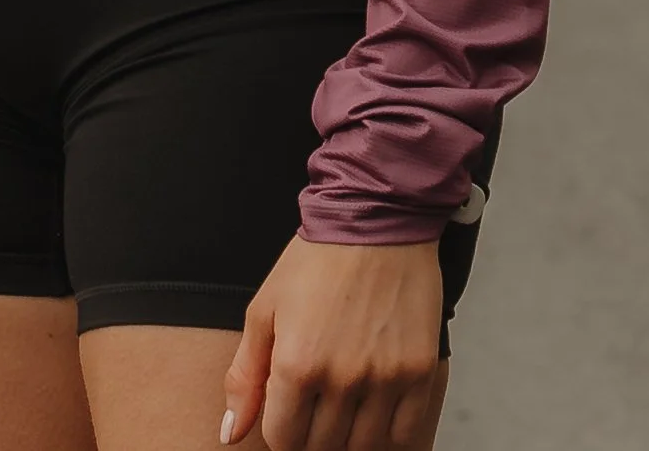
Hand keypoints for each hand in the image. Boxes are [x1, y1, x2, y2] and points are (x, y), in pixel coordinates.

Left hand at [221, 234, 443, 450]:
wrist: (374, 220)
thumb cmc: (316, 261)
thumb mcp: (265, 309)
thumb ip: (244, 376)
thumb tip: (230, 435)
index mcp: (296, 364)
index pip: (284, 440)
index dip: (283, 428)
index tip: (291, 409)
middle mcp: (341, 378)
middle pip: (322, 446)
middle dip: (314, 430)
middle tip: (318, 400)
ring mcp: (384, 378)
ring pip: (363, 446)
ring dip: (350, 432)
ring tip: (347, 399)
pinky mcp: (419, 372)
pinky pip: (404, 434)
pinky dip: (389, 429)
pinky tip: (378, 402)